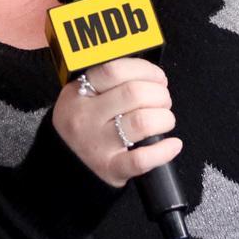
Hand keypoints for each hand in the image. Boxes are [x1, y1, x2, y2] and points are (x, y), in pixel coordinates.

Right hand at [50, 57, 182, 187]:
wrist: (65, 166)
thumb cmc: (84, 126)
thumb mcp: (83, 97)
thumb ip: (112, 83)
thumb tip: (153, 77)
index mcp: (79, 94)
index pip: (114, 71)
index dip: (145, 70)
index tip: (157, 77)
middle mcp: (86, 118)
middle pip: (133, 93)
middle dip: (159, 94)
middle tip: (162, 101)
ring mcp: (97, 145)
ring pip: (142, 122)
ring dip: (164, 118)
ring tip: (164, 120)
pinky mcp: (110, 168)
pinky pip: (141, 159)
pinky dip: (164, 151)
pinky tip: (172, 145)